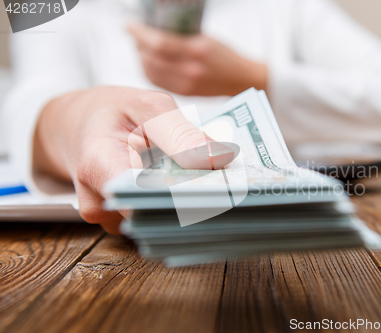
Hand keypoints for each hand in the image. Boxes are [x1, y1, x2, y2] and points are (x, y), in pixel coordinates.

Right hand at [34, 87, 234, 233]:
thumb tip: (219, 158)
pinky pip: (154, 218)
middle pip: (155, 215)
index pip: (145, 200)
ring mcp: (108, 218)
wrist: (80, 126)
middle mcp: (100, 202)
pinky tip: (187, 186)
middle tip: (228, 185)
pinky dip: (175, 204)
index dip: (186, 199)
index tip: (221, 191)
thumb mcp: (147, 107)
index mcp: (99, 166)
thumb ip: (181, 133)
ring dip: (185, 203)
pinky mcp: (122, 222)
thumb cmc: (114, 112)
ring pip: (158, 220)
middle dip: (193, 201)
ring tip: (205, 180)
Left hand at [128, 23, 267, 95]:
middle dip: (139, 45)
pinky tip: (150, 63)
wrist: (239, 79)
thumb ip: (181, 35)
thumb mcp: (205, 38)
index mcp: (197, 50)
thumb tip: (153, 28)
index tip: (130, 26)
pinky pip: (157, 82)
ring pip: (151, 71)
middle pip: (151, 58)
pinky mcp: (184, 93)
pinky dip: (149, 71)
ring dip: (142, 58)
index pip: (159, 42)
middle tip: (136, 36)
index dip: (140, 33)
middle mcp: (190, 69)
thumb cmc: (224, 55)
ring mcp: (186, 84)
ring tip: (142, 49)